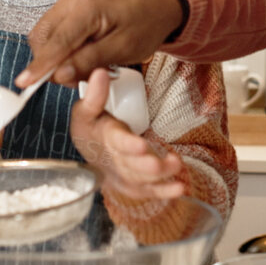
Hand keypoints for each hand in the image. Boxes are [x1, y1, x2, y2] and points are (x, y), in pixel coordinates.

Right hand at [17, 0, 184, 88]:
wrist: (158, 1)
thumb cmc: (146, 24)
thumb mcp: (124, 48)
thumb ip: (89, 61)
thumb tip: (59, 75)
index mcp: (88, 6)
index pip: (57, 41)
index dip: (40, 65)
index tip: (24, 83)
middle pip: (43, 36)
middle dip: (52, 63)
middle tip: (77, 79)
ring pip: (46, 33)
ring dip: (57, 56)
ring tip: (85, 66)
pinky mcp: (69, 2)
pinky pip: (55, 28)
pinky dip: (62, 46)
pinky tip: (83, 53)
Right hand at [71, 68, 185, 202]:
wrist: (89, 152)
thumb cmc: (90, 127)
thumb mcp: (85, 109)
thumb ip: (95, 94)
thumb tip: (101, 72)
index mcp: (105, 138)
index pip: (116, 142)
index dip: (128, 145)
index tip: (141, 145)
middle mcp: (116, 160)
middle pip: (132, 165)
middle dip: (147, 166)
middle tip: (161, 164)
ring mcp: (125, 174)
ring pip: (142, 178)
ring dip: (160, 176)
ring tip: (177, 166)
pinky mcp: (134, 184)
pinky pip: (149, 190)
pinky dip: (164, 192)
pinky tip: (180, 189)